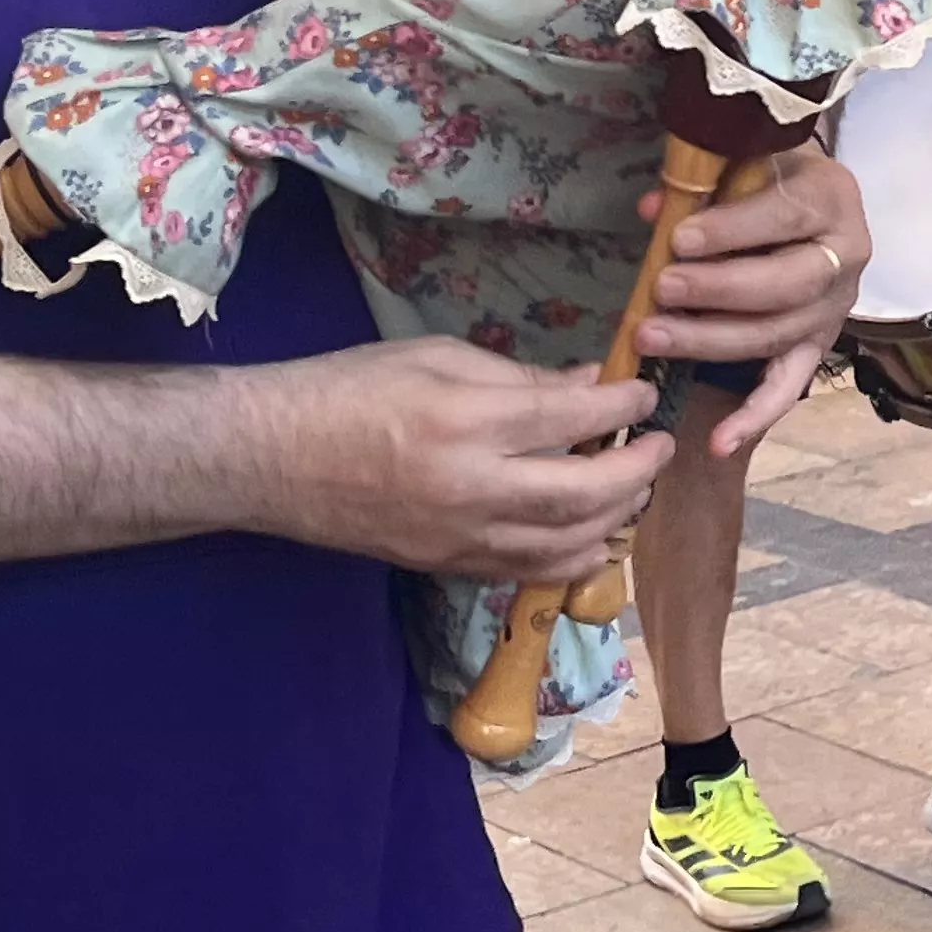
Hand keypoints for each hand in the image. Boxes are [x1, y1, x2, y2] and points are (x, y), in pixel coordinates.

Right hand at [243, 338, 673, 583]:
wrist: (272, 457)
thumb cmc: (351, 389)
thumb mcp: (440, 358)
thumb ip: (522, 378)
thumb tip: (591, 386)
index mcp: (468, 423)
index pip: (575, 418)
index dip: (625, 408)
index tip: (645, 395)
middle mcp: (471, 489)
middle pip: (586, 495)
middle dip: (638, 472)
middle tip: (658, 447)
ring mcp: (459, 538)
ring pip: (566, 547)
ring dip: (615, 519)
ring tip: (631, 488)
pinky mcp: (445, 567)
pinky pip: (527, 572)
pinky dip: (571, 557)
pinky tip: (592, 534)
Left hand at [640, 141, 871, 452]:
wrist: (809, 197)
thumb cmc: (767, 174)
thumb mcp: (742, 160)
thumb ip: (702, 180)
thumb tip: (655, 209)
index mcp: (831, 198)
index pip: (785, 217)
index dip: (731, 231)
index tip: (678, 239)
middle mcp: (846, 256)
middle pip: (785, 285)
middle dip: (717, 291)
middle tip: (661, 289)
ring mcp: (835, 308)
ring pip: (776, 336)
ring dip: (710, 342)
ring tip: (652, 336)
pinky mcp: (818, 346)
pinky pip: (789, 386)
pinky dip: (755, 417)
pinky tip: (719, 441)